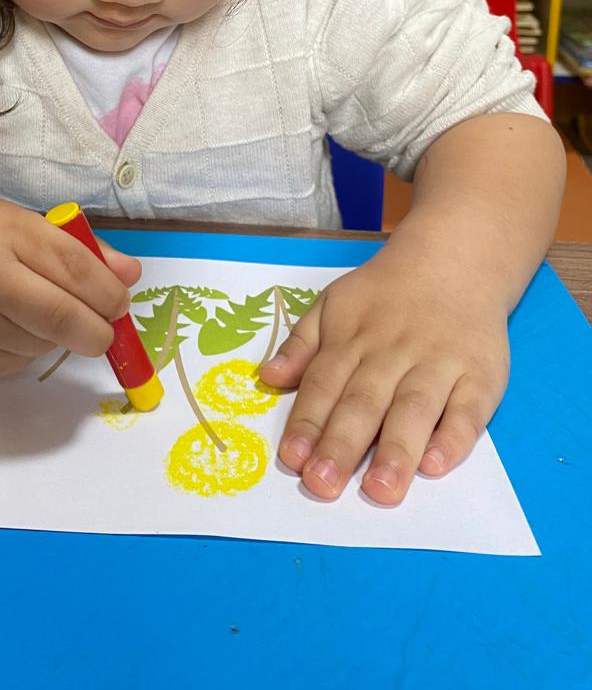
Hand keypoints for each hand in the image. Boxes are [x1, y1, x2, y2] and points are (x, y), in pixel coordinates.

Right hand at [0, 199, 140, 377]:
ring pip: (45, 346)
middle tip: (105, 327)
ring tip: (38, 311)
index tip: (121, 300)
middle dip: (98, 329)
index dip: (108, 291)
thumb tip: (131, 277)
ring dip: (60, 337)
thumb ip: (77, 251)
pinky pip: (20, 363)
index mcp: (4, 235)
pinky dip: (31, 349)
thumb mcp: (18, 225)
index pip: (73, 269)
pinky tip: (10, 326)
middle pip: (63, 319)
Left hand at [258, 247, 510, 504]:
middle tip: (323, 485)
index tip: (292, 460)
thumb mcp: (333, 304)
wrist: (455, 259)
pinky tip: (437, 464)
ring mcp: (439, 364)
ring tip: (379, 490)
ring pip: (414, 409)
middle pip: (364, 402)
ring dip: (396, 451)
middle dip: (342, 445)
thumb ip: (302, 344)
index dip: (307, 423)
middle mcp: (392, 354)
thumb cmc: (385, 294)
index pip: (324, 385)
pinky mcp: (481, 375)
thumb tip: (268, 377)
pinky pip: (469, 410)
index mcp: (351, 339)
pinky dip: (454, 437)